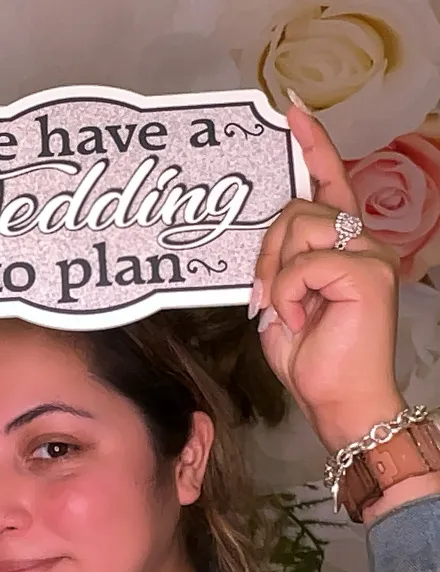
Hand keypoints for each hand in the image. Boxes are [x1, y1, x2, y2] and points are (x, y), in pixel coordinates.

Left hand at [252, 104, 404, 452]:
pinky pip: (305, 263)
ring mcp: (371, 254)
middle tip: (263, 296)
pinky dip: (288, 293)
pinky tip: (301, 320)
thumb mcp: (282, 300)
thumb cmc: (311, 355)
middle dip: (265, 250)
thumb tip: (260, 242)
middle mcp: (364, 242)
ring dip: (274, 272)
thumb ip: (277, 263)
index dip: (313, 146)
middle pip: (296, 209)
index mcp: (344, 246)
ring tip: (284, 309)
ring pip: (298, 227)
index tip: (291, 110)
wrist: (337, 400)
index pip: (330, 184)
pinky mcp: (368, 272)